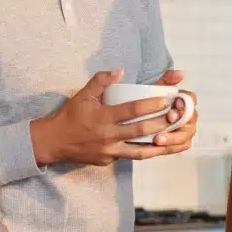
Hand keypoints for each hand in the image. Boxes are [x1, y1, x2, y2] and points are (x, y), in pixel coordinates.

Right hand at [30, 70, 180, 166]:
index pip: (131, 111)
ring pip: (140, 151)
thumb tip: (120, 71)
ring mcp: (109, 151)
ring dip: (158, 145)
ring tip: (174, 138)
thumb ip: (101, 81)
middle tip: (176, 116)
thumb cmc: (72, 115)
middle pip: (140, 131)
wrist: (55, 141)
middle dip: (161, 123)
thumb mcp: (84, 94)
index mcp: (103, 117)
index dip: (150, 105)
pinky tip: (157, 148)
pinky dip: (144, 153)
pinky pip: (130, 157)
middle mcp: (108, 136)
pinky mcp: (108, 161)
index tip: (166, 99)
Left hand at [148, 70, 197, 154]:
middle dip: (180, 120)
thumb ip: (166, 80)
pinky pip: (180, 147)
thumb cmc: (148, 104)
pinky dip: (171, 147)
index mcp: (184, 101)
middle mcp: (188, 116)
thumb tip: (181, 73)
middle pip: (191, 119)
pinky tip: (158, 147)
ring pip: (186, 135)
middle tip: (168, 119)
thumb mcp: (154, 90)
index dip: (186, 102)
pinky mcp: (179, 144)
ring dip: (173, 137)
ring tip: (158, 138)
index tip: (176, 102)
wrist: (135, 122)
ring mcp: (185, 131)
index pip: (191, 100)